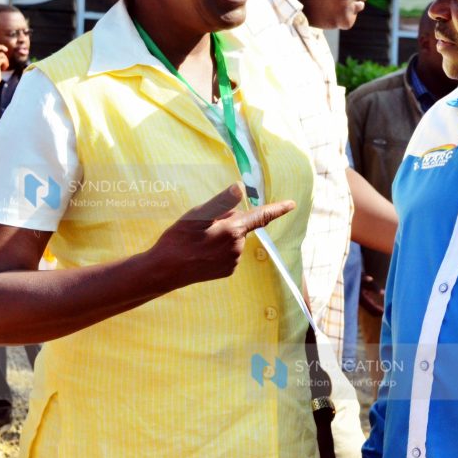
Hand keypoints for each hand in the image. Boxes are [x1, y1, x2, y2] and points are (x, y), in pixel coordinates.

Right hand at [150, 183, 294, 289]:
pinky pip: (228, 252)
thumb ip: (221, 201)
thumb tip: (240, 186)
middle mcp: (238, 247)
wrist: (164, 270)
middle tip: (201, 226)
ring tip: (198, 241)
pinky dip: (217, 248)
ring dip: (220, 235)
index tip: (293, 203)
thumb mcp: (197, 215)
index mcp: (233, 230)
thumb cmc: (178, 239)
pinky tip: (201, 252)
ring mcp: (233, 261)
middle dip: (226, 221)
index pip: (261, 216)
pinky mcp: (227, 271)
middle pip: (239, 225)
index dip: (277, 208)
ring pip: (233, 238)